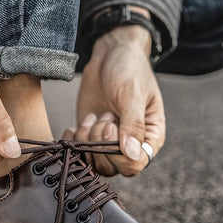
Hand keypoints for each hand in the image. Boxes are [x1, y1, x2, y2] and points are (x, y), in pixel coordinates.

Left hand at [75, 24, 164, 176]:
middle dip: (100, 143)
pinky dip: (73, 142)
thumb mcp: (132, 94)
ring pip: (94, 163)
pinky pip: (79, 153)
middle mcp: (129, 144)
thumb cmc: (129, 70)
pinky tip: (73, 126)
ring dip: (86, 142)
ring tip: (92, 117)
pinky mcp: (90, 136)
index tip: (110, 126)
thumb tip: (132, 155)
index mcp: (149, 136)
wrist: (110, 54)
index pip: (135, 164)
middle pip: (112, 167)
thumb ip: (132, 125)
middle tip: (103, 116)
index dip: (118, 154)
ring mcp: (108, 142)